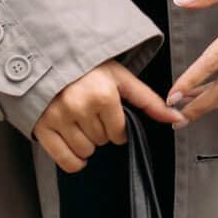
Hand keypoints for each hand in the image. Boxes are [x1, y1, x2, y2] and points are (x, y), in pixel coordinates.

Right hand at [32, 59, 178, 172]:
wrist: (49, 57)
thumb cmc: (88, 68)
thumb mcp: (120, 78)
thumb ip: (148, 100)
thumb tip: (176, 117)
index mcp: (102, 94)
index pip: (119, 133)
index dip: (117, 126)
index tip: (108, 113)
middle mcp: (79, 107)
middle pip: (102, 141)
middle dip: (101, 131)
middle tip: (90, 113)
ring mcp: (58, 118)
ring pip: (85, 151)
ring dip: (86, 143)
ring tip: (79, 123)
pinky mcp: (42, 127)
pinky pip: (64, 160)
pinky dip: (73, 160)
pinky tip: (74, 146)